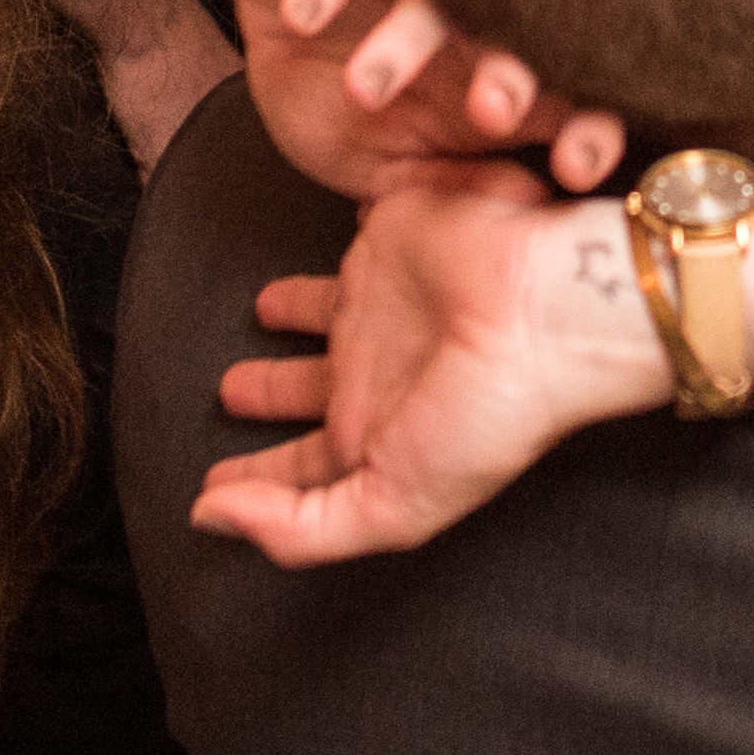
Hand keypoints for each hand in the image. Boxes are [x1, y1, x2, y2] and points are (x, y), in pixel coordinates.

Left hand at [192, 169, 655, 566]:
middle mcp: (377, 370)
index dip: (256, 480)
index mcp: (374, 436)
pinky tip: (328, 227)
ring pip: (323, 308)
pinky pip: (353, 233)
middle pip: (308, 387)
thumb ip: (297, 528)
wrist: (544, 308)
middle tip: (230, 391)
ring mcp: (383, 301)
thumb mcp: (391, 504)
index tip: (212, 488)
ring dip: (291, 308)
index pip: (301, 466)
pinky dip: (339, 229)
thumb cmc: (490, 414)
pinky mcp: (391, 235)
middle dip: (269, 392)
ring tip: (262, 308)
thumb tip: (209, 518)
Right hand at [235, 0, 627, 199]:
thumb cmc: (350, 118)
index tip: (575, 168)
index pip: (574, 99)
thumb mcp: (397, 172)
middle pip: (517, 34)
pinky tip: (304, 17)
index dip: (590, 129)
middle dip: (511, 73)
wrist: (275, 54)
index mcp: (507, 82)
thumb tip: (527, 196)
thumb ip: (456, 183)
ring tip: (367, 87)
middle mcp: (478, 17)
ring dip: (408, 37)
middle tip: (491, 110)